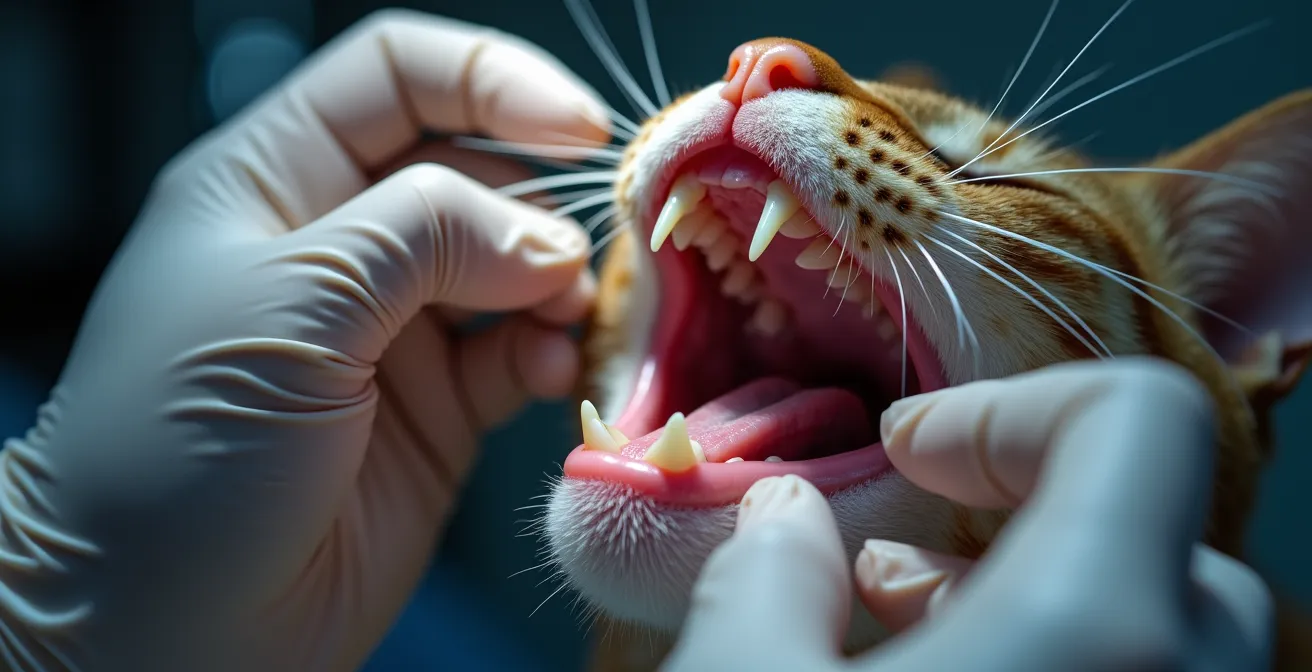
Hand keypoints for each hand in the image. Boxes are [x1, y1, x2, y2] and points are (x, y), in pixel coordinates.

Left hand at [0, 10, 610, 671]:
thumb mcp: (288, 309)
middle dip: (540, 198)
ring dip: (559, 282)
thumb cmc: (176, 452)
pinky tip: (548, 375)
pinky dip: (550, 354)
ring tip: (566, 320)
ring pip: (512, 263)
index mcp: (276, 181)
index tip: (578, 126)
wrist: (159, 630)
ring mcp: (394, 330)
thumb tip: (544, 236)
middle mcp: (343, 245)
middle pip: (474, 169)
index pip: (397, 77)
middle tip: (581, 252)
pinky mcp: (438, 411)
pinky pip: (521, 354)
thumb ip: (424, 237)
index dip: (492, 80)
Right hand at [664, 358, 1273, 671]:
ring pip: (1157, 623)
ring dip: (1032, 592)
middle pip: (1152, 524)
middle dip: (1016, 506)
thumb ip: (761, 572)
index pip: (1138, 418)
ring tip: (892, 625)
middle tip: (891, 550)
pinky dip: (1059, 661)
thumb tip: (784, 523)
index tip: (907, 450)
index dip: (1007, 408)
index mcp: (1094, 632)